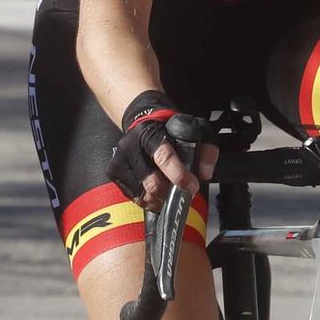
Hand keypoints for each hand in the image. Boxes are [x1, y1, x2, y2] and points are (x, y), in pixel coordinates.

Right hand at [107, 91, 218, 210]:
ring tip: (170, 194)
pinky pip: (133, 196)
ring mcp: (120, 159)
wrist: (142, 118)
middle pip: (151, 182)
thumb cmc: (169, 128)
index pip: (164, 157)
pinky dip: (148, 200)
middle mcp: (131, 145)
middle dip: (170, 193)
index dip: (179, 175)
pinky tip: (157, 194)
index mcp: (150, 133)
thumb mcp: (193, 129)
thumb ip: (205, 149)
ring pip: (142, 193)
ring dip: (160, 200)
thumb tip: (205, 172)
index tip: (192, 186)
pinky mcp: (114, 171)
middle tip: (182, 193)